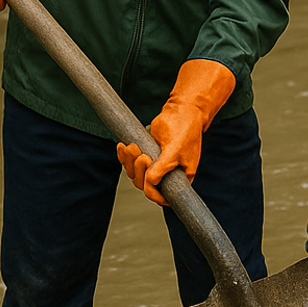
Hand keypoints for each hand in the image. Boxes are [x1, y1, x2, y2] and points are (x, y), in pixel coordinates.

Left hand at [116, 59, 234, 204]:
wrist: (182, 110)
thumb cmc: (184, 129)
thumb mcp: (175, 150)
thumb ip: (162, 168)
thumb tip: (150, 183)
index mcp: (180, 177)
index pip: (164, 196)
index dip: (154, 195)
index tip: (148, 185)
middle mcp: (167, 174)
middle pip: (145, 183)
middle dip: (139, 170)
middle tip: (143, 155)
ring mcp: (155, 164)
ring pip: (134, 172)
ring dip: (129, 161)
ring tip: (132, 147)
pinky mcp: (146, 152)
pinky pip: (129, 161)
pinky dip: (123, 155)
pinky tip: (122, 146)